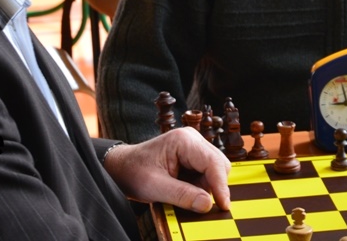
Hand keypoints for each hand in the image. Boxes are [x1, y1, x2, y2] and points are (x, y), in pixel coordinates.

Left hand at [103, 127, 230, 212]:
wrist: (122, 168)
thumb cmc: (134, 172)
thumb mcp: (155, 187)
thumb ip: (182, 195)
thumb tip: (208, 204)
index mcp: (184, 140)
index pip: (213, 163)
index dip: (221, 186)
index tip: (224, 206)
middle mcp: (192, 139)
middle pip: (218, 165)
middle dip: (213, 187)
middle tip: (198, 204)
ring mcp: (194, 146)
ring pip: (215, 171)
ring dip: (206, 187)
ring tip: (182, 194)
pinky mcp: (193, 156)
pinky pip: (207, 174)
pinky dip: (200, 186)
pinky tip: (184, 190)